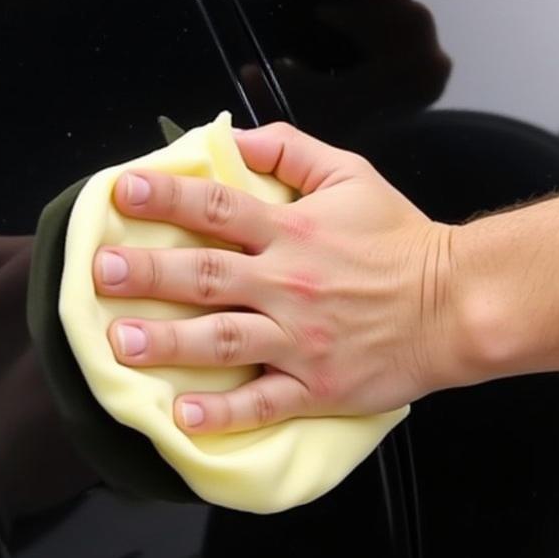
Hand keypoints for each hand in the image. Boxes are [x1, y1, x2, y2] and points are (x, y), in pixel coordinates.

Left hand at [95, 124, 469, 433]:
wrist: (456, 304)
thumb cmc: (399, 240)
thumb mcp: (352, 175)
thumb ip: (289, 151)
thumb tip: (233, 139)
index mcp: (293, 230)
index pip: (218, 206)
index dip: (167, 195)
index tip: (121, 192)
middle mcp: (289, 283)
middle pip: (207, 275)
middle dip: (149, 272)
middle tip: (101, 273)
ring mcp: (301, 339)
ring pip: (223, 340)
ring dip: (169, 342)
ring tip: (121, 343)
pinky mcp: (317, 386)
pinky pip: (264, 403)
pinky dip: (224, 414)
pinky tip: (181, 418)